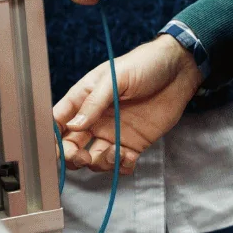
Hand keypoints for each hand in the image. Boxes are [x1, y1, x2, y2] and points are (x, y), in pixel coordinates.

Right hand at [54, 35, 203, 175]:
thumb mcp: (115, 78)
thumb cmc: (144, 64)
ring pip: (94, 158)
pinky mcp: (133, 143)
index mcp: (84, 98)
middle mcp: (95, 118)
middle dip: (72, 156)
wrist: (179, 70)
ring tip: (116, 152)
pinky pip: (120, 163)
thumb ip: (94, 102)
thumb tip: (73, 125)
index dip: (53, 138)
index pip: (59, 121)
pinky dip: (121, 167)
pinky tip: (129, 158)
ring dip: (100, 163)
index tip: (56, 150)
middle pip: (72, 145)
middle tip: (82, 156)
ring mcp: (114, 132)